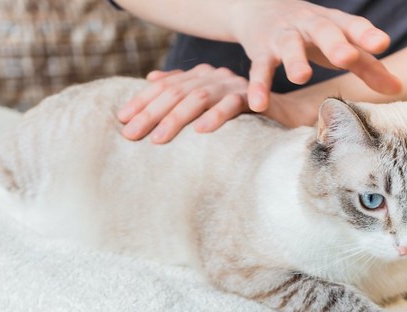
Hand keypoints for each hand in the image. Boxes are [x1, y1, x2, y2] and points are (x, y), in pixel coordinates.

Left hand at [117, 64, 249, 142]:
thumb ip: (183, 91)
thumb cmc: (242, 116)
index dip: (142, 101)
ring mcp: (233, 85)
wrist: (285, 115)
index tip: (122, 119)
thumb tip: (152, 78)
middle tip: (132, 134)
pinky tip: (201, 131)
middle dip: (151, 113)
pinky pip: (231, 106)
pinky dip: (216, 117)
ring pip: (198, 98)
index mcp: (201, 76)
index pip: (164, 86)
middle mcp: (214, 76)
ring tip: (158, 139)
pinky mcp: (253, 98)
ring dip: (176, 119)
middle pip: (176, 92)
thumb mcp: (209, 105)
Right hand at [228, 0, 401, 111]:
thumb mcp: (341, 45)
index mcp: (333, 23)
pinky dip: (258, 86)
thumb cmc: (312, 33)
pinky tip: (258, 104)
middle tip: (346, 57)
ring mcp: (282, 35)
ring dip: (294, 60)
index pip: (353, 25)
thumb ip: (369, 67)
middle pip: (323, 30)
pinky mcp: (260, 50)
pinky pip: (259, 68)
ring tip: (301, 77)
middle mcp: (308, 25)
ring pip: (288, 45)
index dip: (366, 34)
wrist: (259, 8)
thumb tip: (399, 89)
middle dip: (334, 42)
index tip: (382, 43)